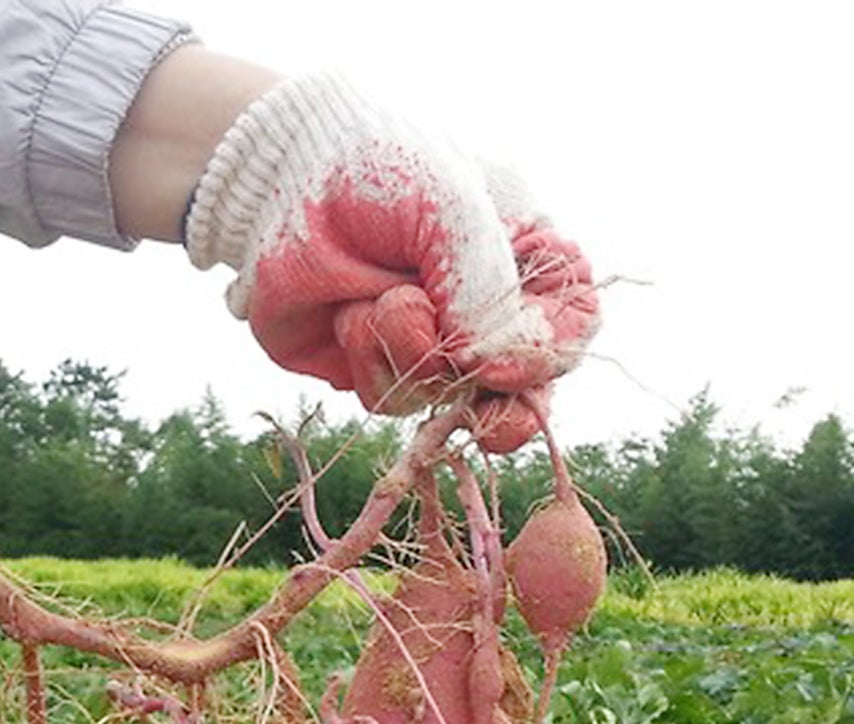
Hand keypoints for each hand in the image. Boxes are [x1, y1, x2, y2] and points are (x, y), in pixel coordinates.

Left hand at [184, 75, 597, 447]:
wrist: (281, 179)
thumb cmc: (377, 167)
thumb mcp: (449, 203)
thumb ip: (481, 280)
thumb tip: (483, 361)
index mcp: (526, 260)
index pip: (572, 322)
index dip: (549, 355)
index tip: (503, 364)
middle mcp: (485, 311)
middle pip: (523, 390)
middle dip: (506, 413)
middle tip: (489, 425)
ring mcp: (431, 346)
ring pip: (445, 395)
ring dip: (409, 352)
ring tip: (378, 294)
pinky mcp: (375, 368)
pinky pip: (389, 397)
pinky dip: (369, 358)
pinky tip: (346, 313)